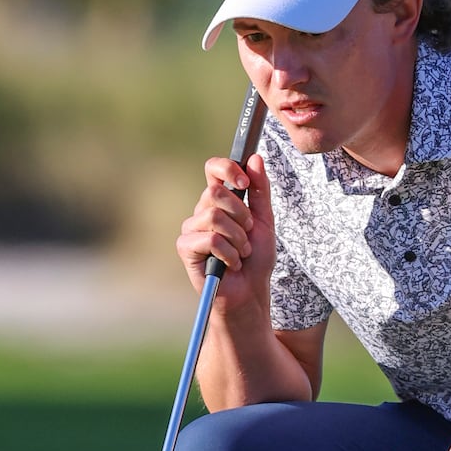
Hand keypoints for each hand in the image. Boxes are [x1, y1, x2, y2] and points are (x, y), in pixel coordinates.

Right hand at [175, 153, 273, 309]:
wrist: (250, 293)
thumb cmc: (256, 259)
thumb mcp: (265, 220)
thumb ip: (260, 190)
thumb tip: (255, 158)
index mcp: (219, 200)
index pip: (213, 169)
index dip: (227, 168)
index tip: (244, 182)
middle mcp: (202, 210)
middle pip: (216, 193)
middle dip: (241, 215)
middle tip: (248, 233)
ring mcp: (191, 228)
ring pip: (214, 217)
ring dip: (238, 238)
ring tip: (242, 252)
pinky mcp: (185, 247)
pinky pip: (210, 240)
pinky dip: (229, 254)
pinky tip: (231, 264)